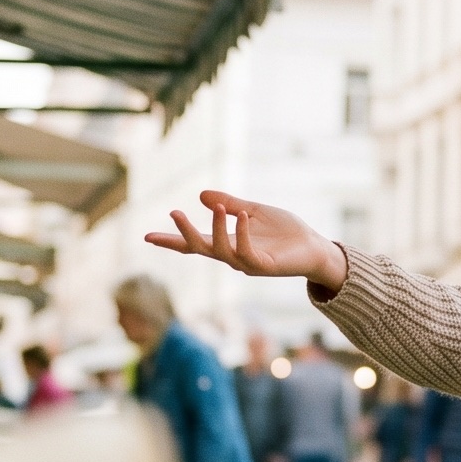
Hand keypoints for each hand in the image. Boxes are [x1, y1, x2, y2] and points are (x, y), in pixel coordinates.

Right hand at [143, 191, 348, 290]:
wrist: (313, 247)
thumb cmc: (285, 232)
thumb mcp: (253, 211)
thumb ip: (229, 204)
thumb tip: (202, 195)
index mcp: (227, 243)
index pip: (194, 243)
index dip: (172, 240)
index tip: (147, 236)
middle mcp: (232, 256)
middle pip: (200, 249)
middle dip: (185, 234)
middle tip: (174, 213)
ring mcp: (247, 263)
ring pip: (222, 251)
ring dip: (216, 228)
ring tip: (218, 207)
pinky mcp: (264, 266)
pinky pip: (247, 252)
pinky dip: (241, 234)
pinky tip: (240, 216)